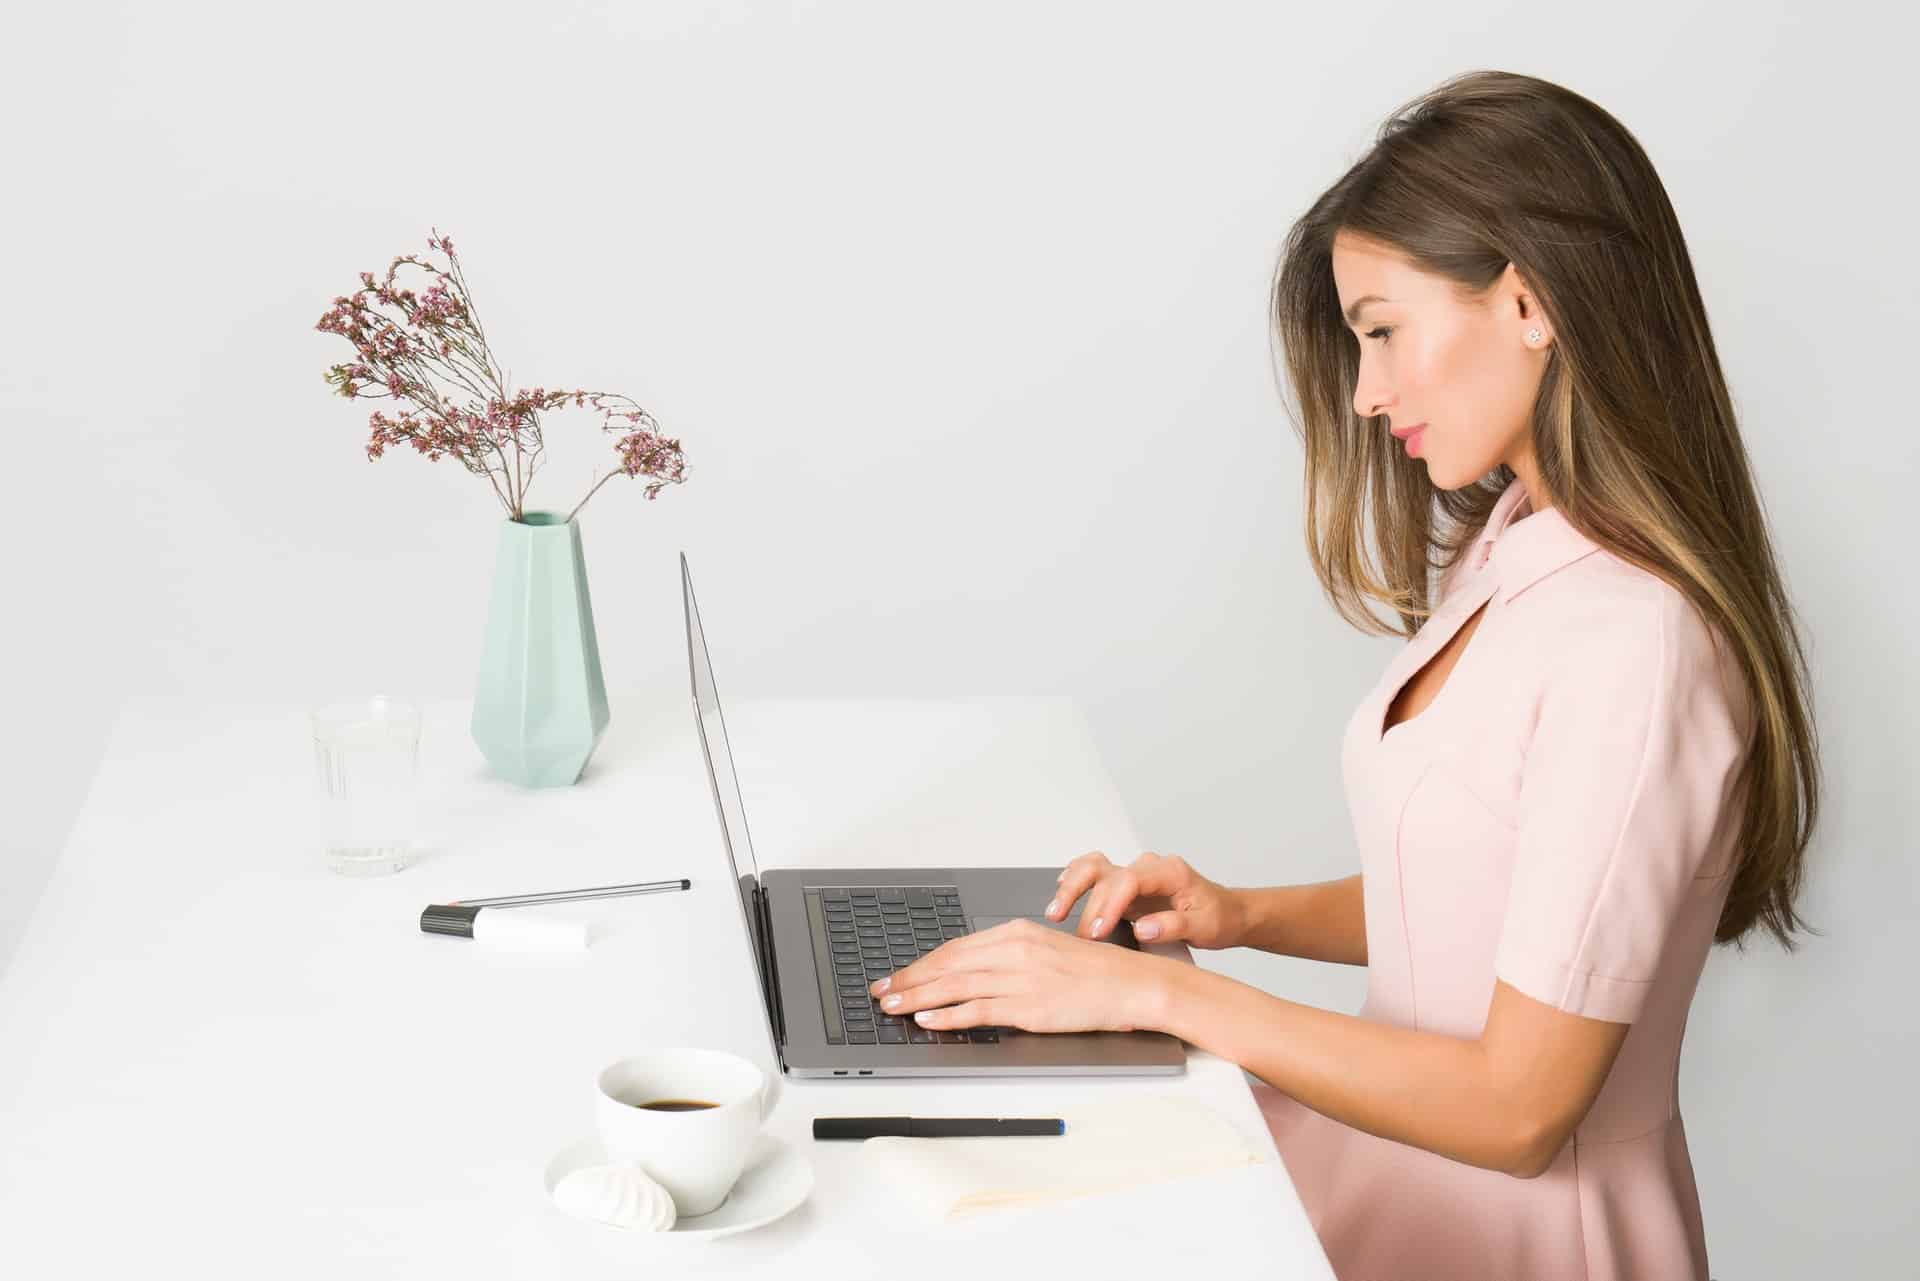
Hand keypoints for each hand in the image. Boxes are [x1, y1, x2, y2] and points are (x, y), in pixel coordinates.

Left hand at [867, 917, 1174, 1034]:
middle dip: (908, 979)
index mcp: (1018, 932)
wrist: (1132, 984)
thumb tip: (974, 971)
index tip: (899, 974)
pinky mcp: (1029, 1007)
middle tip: (881, 990)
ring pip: (955, 987)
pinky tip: (928, 1020)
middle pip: (948, 965)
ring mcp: (1021, 979)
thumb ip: (1011, 956)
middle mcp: (1015, 951)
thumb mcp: (1047, 950)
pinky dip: (948, 1016)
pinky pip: (978, 1011)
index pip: (956, 948)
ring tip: (892, 1007)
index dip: (922, 963)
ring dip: (917, 997)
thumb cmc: (1096, 971)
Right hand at [1047, 850, 1245, 949]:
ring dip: (1071, 886)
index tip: (1098, 931)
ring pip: (1094, 867)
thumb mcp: (1205, 926)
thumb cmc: (1219, 918)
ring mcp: (1135, 875)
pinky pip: (1094, 875)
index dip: (1109, 904)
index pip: (1129, 880)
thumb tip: (1142, 928)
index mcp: (1169, 872)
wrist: (1228, 912)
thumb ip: (1173, 926)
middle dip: (1084, 900)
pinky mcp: (1126, 887)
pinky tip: (1060, 891)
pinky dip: (1075, 879)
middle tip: (1077, 933)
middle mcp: (1148, 867)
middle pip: (1104, 870)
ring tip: (1054, 911)